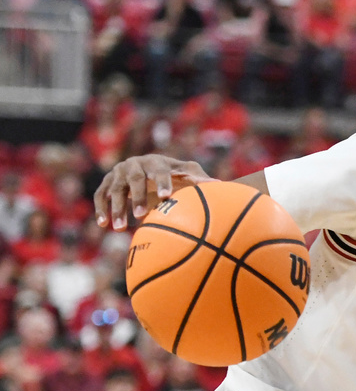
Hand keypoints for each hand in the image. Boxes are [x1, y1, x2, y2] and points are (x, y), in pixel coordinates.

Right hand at [93, 155, 214, 230]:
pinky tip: (103, 225)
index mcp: (156, 161)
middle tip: (141, 215)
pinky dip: (101, 209)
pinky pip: (101, 196)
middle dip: (137, 197)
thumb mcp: (186, 174)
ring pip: (115, 189)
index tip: (167, 197)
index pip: (160, 170)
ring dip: (117, 208)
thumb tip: (220, 185)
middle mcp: (135, 164)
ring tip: (120, 229)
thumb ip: (198, 179)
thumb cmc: (173, 175)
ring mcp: (119, 172)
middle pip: (135, 179)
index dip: (162, 182)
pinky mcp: (107, 182)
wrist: (148, 168)